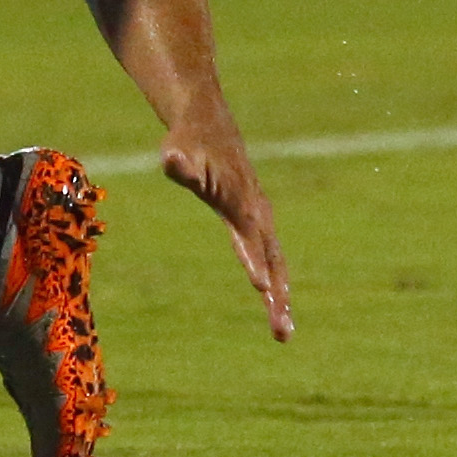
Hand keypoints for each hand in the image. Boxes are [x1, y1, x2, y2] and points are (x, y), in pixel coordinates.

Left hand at [160, 108, 292, 341]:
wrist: (207, 123)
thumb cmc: (187, 141)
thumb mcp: (176, 150)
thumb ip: (179, 163)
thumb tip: (174, 161)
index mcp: (239, 201)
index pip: (248, 237)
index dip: (253, 261)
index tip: (261, 288)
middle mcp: (257, 211)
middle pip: (271, 260)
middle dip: (277, 296)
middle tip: (281, 332)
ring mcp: (261, 215)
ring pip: (277, 261)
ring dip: (282, 296)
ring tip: (283, 333)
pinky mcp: (259, 219)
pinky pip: (273, 255)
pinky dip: (278, 281)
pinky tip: (279, 305)